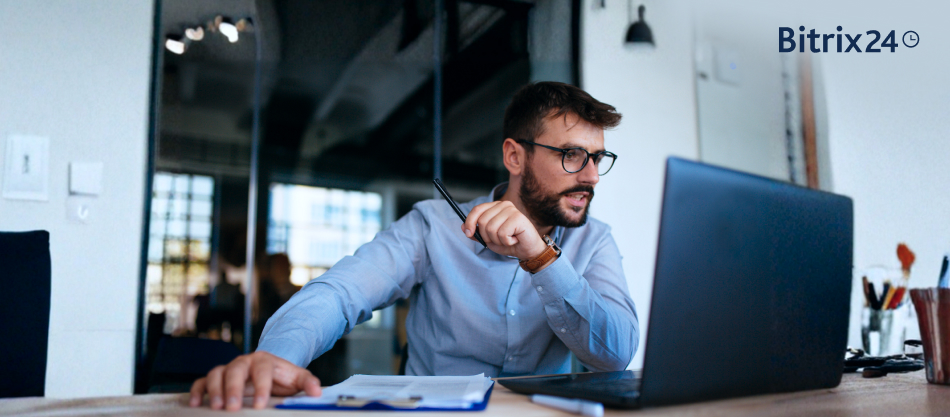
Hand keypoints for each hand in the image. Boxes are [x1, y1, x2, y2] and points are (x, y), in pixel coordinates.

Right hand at [189, 351, 320, 410]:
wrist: (269, 370)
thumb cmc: (281, 376)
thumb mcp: (296, 377)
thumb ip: (307, 383)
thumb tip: (317, 392)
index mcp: (265, 360)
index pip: (262, 370)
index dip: (261, 386)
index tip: (261, 404)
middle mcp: (244, 362)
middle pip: (235, 370)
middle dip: (233, 389)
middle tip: (232, 407)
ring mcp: (228, 369)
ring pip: (217, 374)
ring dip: (214, 390)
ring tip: (215, 407)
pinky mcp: (217, 378)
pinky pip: (202, 381)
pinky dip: (197, 390)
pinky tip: (195, 403)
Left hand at [462, 201, 546, 259]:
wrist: (528, 250)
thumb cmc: (510, 242)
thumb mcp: (489, 239)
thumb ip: (476, 233)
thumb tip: (463, 227)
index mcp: (496, 206)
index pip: (477, 210)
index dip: (470, 222)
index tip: (469, 234)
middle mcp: (504, 205)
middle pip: (482, 221)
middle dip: (487, 236)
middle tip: (499, 239)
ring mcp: (511, 210)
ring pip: (491, 229)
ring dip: (497, 240)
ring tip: (508, 239)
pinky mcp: (518, 218)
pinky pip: (502, 233)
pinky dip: (506, 241)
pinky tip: (514, 239)